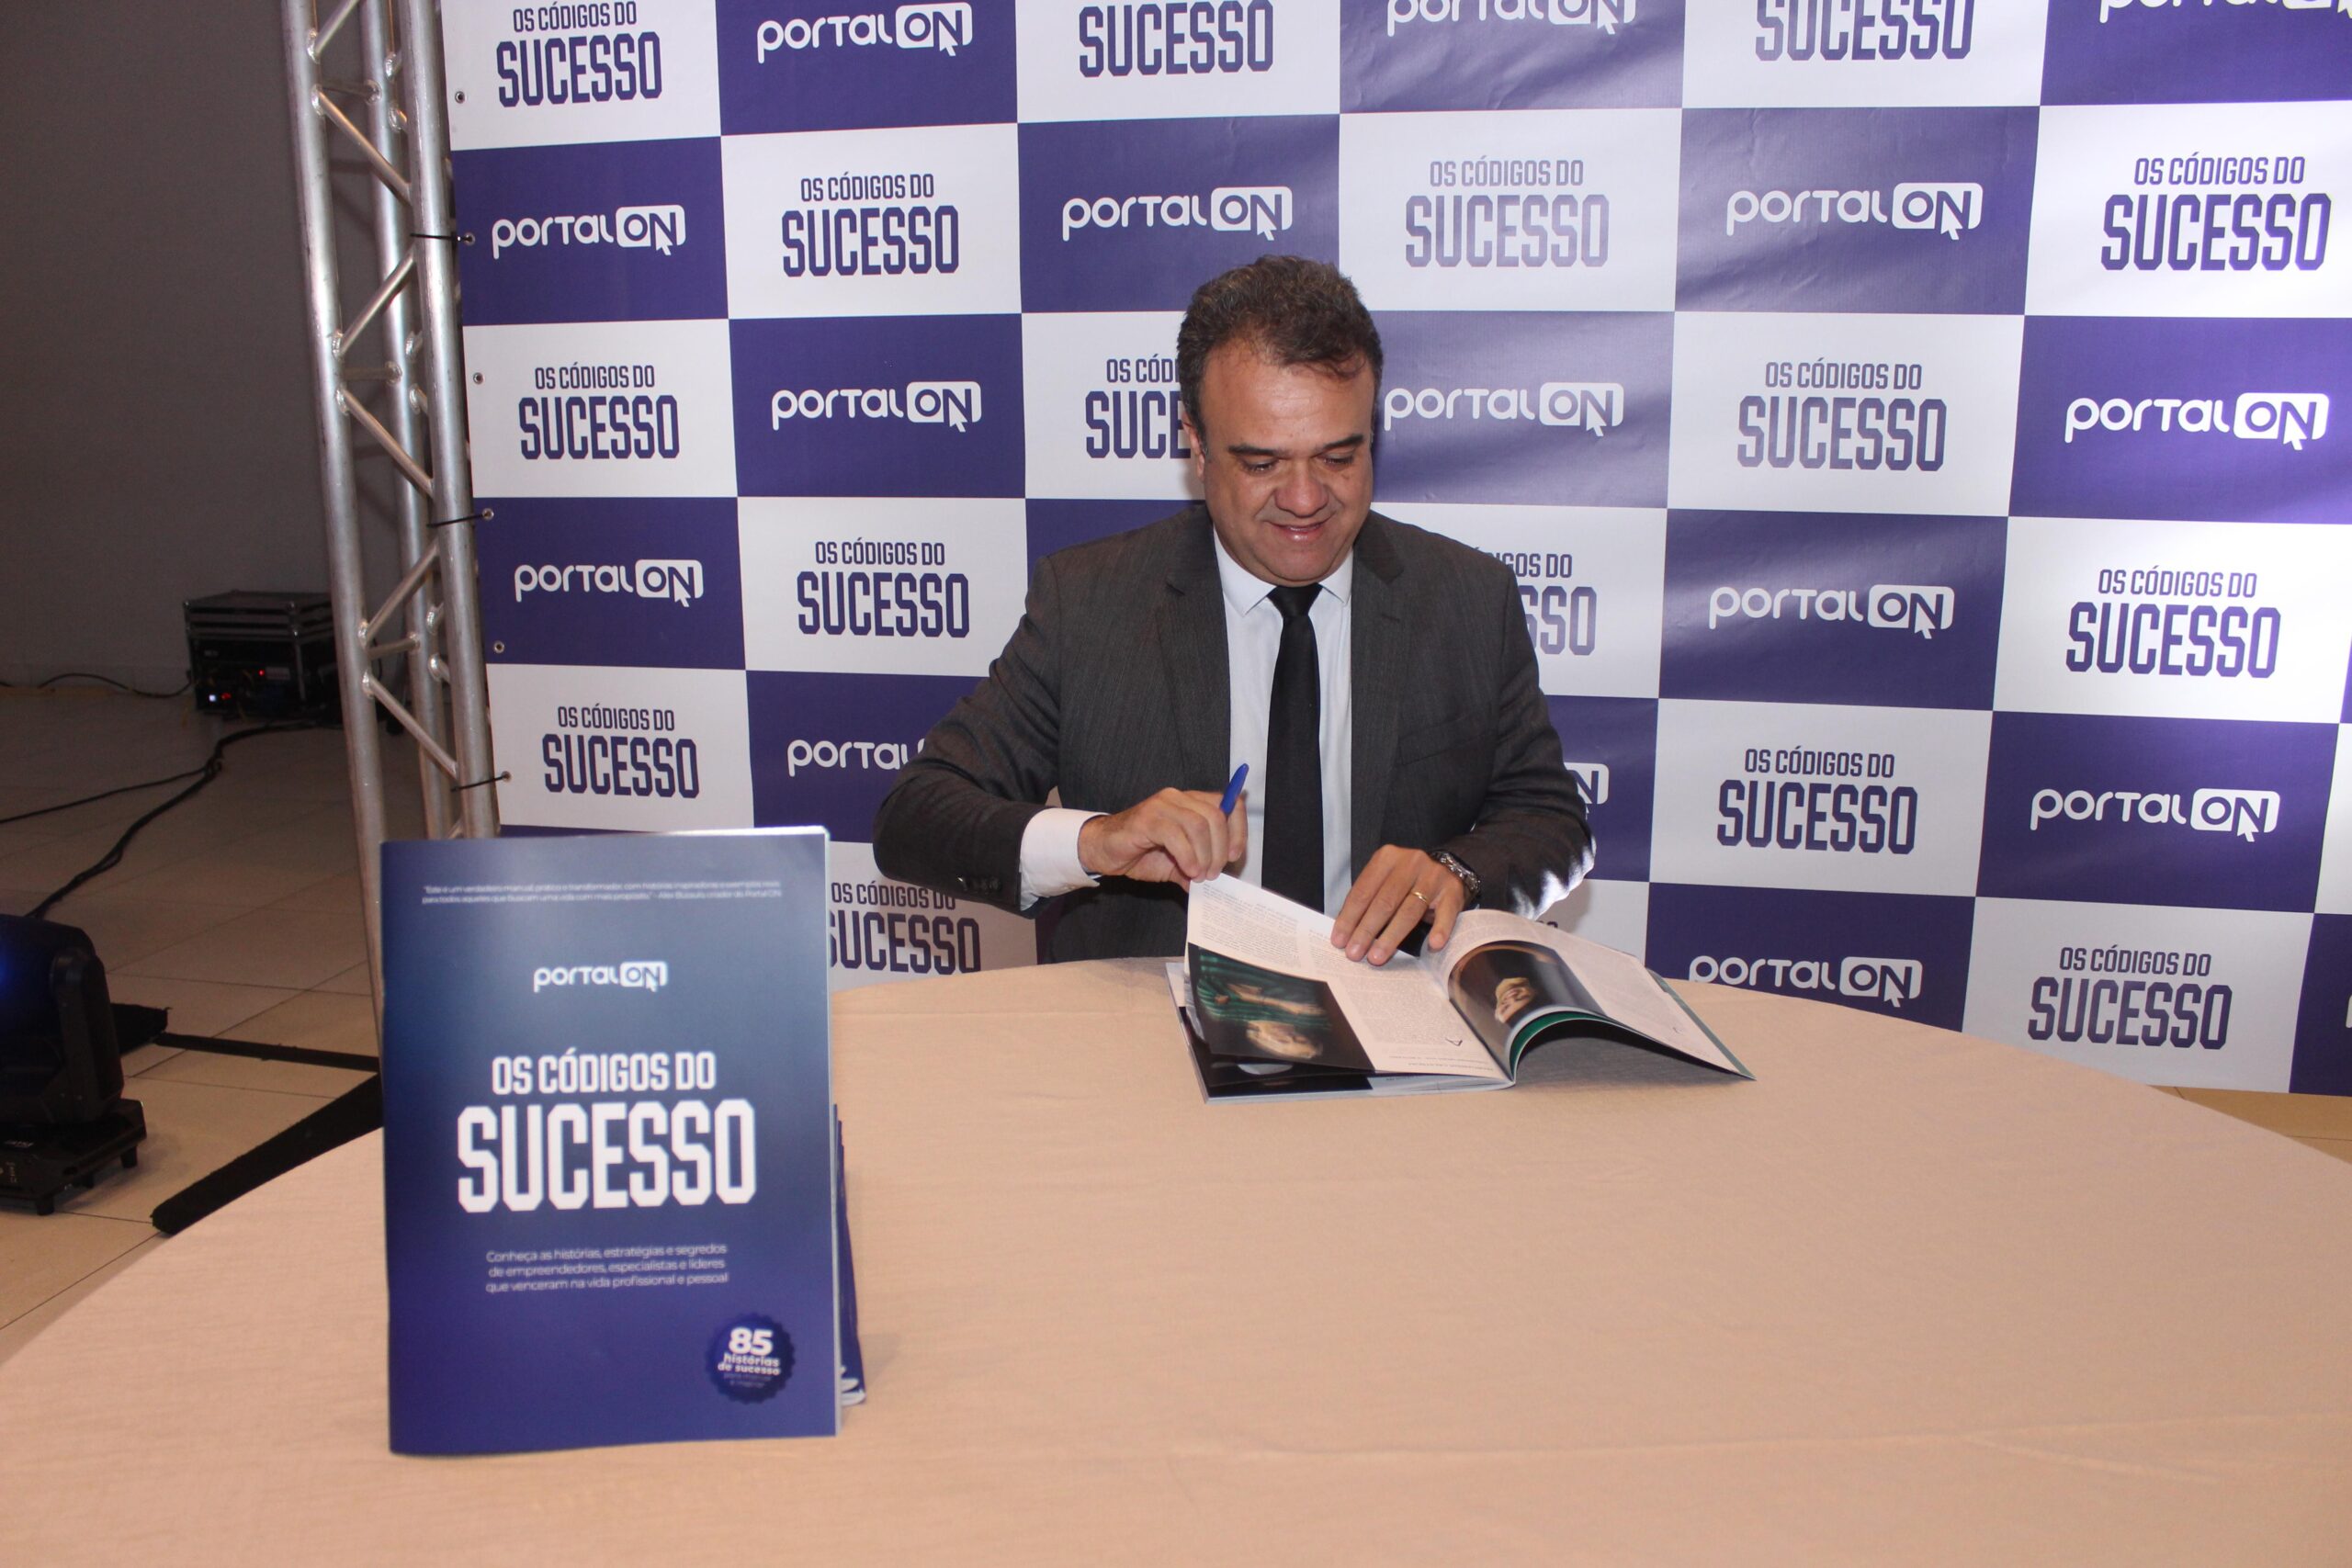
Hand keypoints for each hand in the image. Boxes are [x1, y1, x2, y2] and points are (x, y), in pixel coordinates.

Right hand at [1078, 787, 1246, 885]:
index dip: (1238, 829)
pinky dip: (1187, 856)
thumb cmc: (1140, 853)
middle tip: (1213, 873)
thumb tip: (1219, 882)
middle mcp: (1178, 798)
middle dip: (1220, 849)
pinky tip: (1187, 870)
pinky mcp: (1147, 819)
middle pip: (1216, 816)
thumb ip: (1199, 867)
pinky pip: (1176, 835)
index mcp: (1190, 803)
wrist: (1104, 851)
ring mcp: (1162, 805)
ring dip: (1204, 855)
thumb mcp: (1178, 864)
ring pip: (1199, 824)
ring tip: (1199, 875)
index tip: (1233, 856)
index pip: (1227, 804)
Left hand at [1330, 846, 1464, 965]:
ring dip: (1392, 937)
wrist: (1449, 868)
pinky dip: (1440, 929)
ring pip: (1409, 911)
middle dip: (1366, 931)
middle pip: (1384, 902)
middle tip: (1355, 953)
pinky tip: (1432, 945)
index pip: (1363, 891)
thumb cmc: (1408, 880)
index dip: (1349, 917)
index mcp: (1387, 858)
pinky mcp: (1452, 892)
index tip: (1339, 940)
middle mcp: (1410, 863)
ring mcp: (1433, 877)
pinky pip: (1446, 913)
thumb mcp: (1385, 879)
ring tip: (1377, 956)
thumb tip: (1346, 931)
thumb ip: (1368, 898)